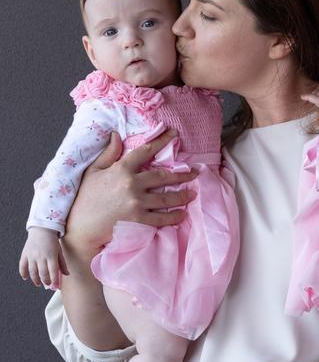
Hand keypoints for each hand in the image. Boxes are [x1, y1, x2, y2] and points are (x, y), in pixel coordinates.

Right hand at [19, 227, 68, 288]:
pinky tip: (26, 277)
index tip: (55, 285)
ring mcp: (32, 255)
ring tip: (38, 283)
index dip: (54, 280)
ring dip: (35, 280)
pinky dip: (23, 273)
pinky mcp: (25, 254)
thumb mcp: (59, 251)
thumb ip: (62, 263)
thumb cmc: (52, 241)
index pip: (53, 271)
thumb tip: (67, 274)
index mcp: (51, 255)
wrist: (42, 229)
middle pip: (42, 273)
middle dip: (45, 281)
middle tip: (47, 284)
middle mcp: (41, 256)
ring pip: (32, 272)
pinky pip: (22, 266)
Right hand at [64, 130, 197, 255]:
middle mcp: (132, 184)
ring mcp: (136, 203)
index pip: (146, 150)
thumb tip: (116, 135)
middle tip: (195, 173)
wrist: (80, 227)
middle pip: (163, 176)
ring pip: (166, 197)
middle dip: (182, 174)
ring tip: (193, 193)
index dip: (162, 140)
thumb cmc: (85, 198)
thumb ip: (108, 154)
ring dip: (183, 195)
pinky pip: (161, 218)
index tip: (174, 134)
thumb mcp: (93, 171)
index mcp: (121, 169)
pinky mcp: (138, 220)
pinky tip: (182, 214)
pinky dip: (174, 216)